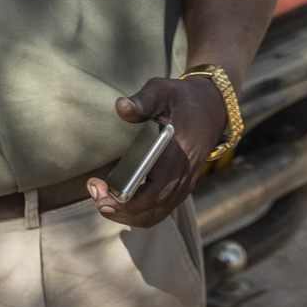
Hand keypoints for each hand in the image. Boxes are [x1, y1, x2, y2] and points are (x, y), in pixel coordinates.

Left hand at [86, 76, 226, 228]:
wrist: (211, 109)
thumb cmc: (182, 100)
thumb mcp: (163, 91)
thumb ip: (142, 100)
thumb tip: (121, 107)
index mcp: (177, 155)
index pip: (154, 192)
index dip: (126, 202)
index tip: (101, 194)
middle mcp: (182, 176)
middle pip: (149, 212)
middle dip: (118, 211)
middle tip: (95, 193)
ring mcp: (182, 186)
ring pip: (153, 216)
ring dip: (126, 214)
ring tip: (102, 196)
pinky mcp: (179, 188)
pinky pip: (157, 211)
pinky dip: (136, 212)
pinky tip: (117, 196)